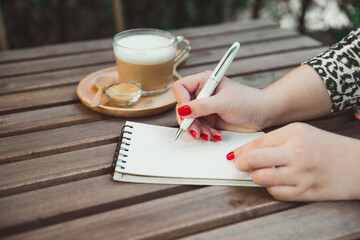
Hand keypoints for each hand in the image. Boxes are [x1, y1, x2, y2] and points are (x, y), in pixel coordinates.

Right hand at [171, 71, 271, 140]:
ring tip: (208, 135)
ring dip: (197, 130)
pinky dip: (205, 133)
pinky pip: (199, 128)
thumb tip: (182, 110)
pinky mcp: (209, 119)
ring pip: (189, 120)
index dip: (181, 100)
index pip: (181, 87)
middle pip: (182, 106)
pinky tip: (215, 135)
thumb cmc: (248, 101)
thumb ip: (202, 106)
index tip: (186, 113)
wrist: (263, 114)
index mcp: (205, 81)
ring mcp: (205, 107)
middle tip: (195, 131)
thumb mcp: (224, 103)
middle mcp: (203, 93)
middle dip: (188, 121)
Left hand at [230, 122, 359, 200]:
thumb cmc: (325, 146)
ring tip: (260, 174)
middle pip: (253, 160)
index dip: (240, 152)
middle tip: (240, 166)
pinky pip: (276, 193)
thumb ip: (274, 140)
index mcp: (294, 133)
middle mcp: (297, 152)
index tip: (234, 156)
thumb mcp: (300, 133)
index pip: (256, 143)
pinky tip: (277, 183)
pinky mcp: (306, 192)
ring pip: (261, 178)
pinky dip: (271, 189)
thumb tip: (245, 152)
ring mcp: (302, 174)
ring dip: (256, 177)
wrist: (357, 164)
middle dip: (241, 164)